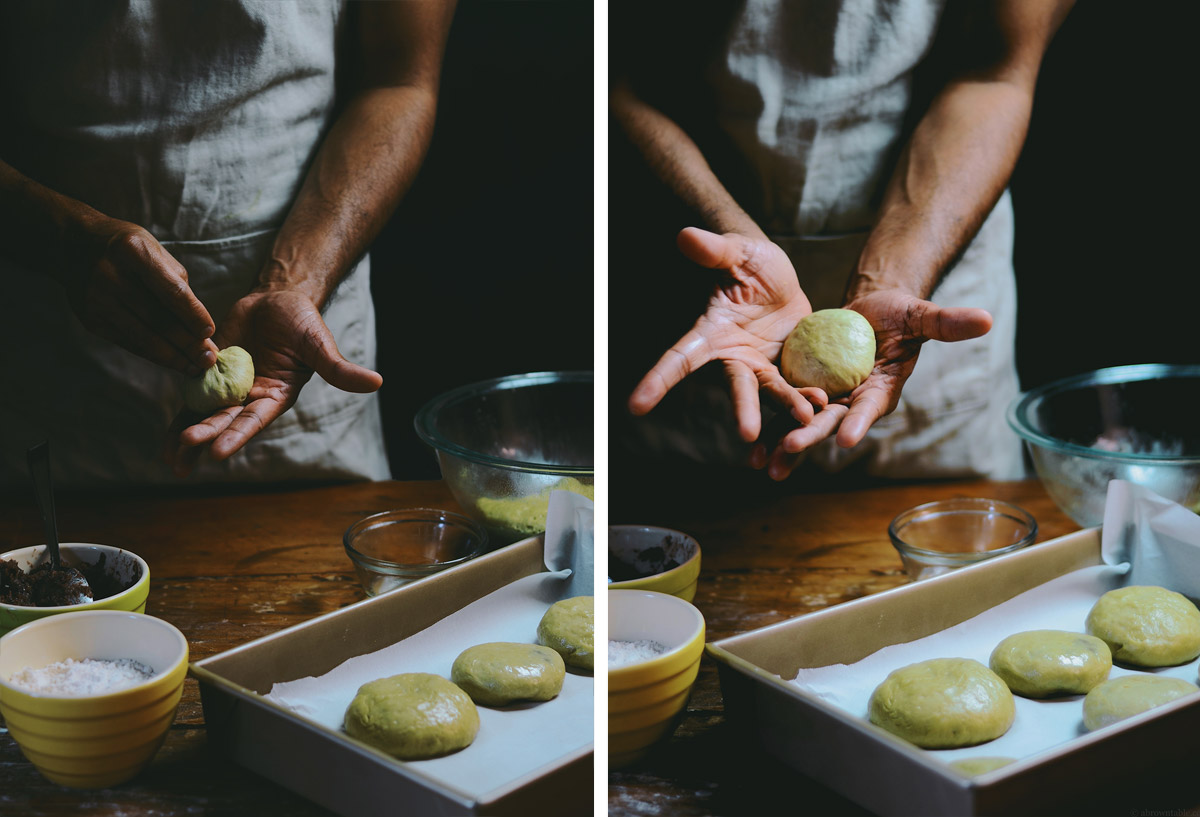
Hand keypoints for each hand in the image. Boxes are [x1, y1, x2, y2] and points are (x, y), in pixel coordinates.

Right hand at [61, 218, 217, 372]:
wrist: (73, 245)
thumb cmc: (128, 249)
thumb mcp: (154, 251)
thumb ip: (177, 284)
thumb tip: (199, 328)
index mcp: (133, 252)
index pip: (171, 291)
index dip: (193, 315)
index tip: (210, 333)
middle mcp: (110, 277)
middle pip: (158, 320)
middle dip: (188, 344)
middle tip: (209, 359)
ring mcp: (97, 301)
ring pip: (144, 338)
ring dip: (174, 357)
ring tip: (196, 368)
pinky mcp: (91, 320)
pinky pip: (130, 343)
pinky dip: (154, 355)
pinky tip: (173, 361)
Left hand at [165, 288, 382, 474]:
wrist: (277, 300)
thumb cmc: (303, 322)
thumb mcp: (319, 345)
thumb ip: (339, 369)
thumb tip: (377, 382)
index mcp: (276, 396)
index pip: (254, 420)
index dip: (236, 435)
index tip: (217, 452)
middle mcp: (251, 398)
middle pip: (224, 421)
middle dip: (205, 435)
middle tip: (186, 446)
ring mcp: (228, 388)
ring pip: (205, 417)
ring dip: (188, 436)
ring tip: (170, 457)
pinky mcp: (209, 374)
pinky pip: (192, 398)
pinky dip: (179, 417)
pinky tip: (165, 440)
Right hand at [628, 227, 826, 441]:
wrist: (780, 280)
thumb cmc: (749, 263)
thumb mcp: (736, 253)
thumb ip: (714, 251)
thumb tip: (686, 235)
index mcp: (711, 334)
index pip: (679, 358)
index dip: (658, 380)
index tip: (635, 406)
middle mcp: (733, 358)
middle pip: (736, 387)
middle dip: (742, 410)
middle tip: (747, 432)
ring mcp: (762, 367)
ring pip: (772, 394)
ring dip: (787, 407)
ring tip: (806, 414)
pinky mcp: (789, 371)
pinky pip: (798, 389)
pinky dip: (809, 400)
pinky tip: (825, 406)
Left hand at [751, 289, 992, 479]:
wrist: (869, 312)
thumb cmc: (899, 314)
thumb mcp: (921, 315)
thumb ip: (947, 322)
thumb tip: (987, 319)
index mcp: (881, 391)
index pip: (870, 408)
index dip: (861, 422)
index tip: (849, 437)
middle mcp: (853, 403)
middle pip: (830, 422)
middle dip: (811, 436)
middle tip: (790, 449)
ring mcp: (827, 400)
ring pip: (804, 424)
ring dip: (785, 444)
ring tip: (766, 464)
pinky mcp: (803, 392)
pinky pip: (783, 411)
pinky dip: (769, 426)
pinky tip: (751, 448)